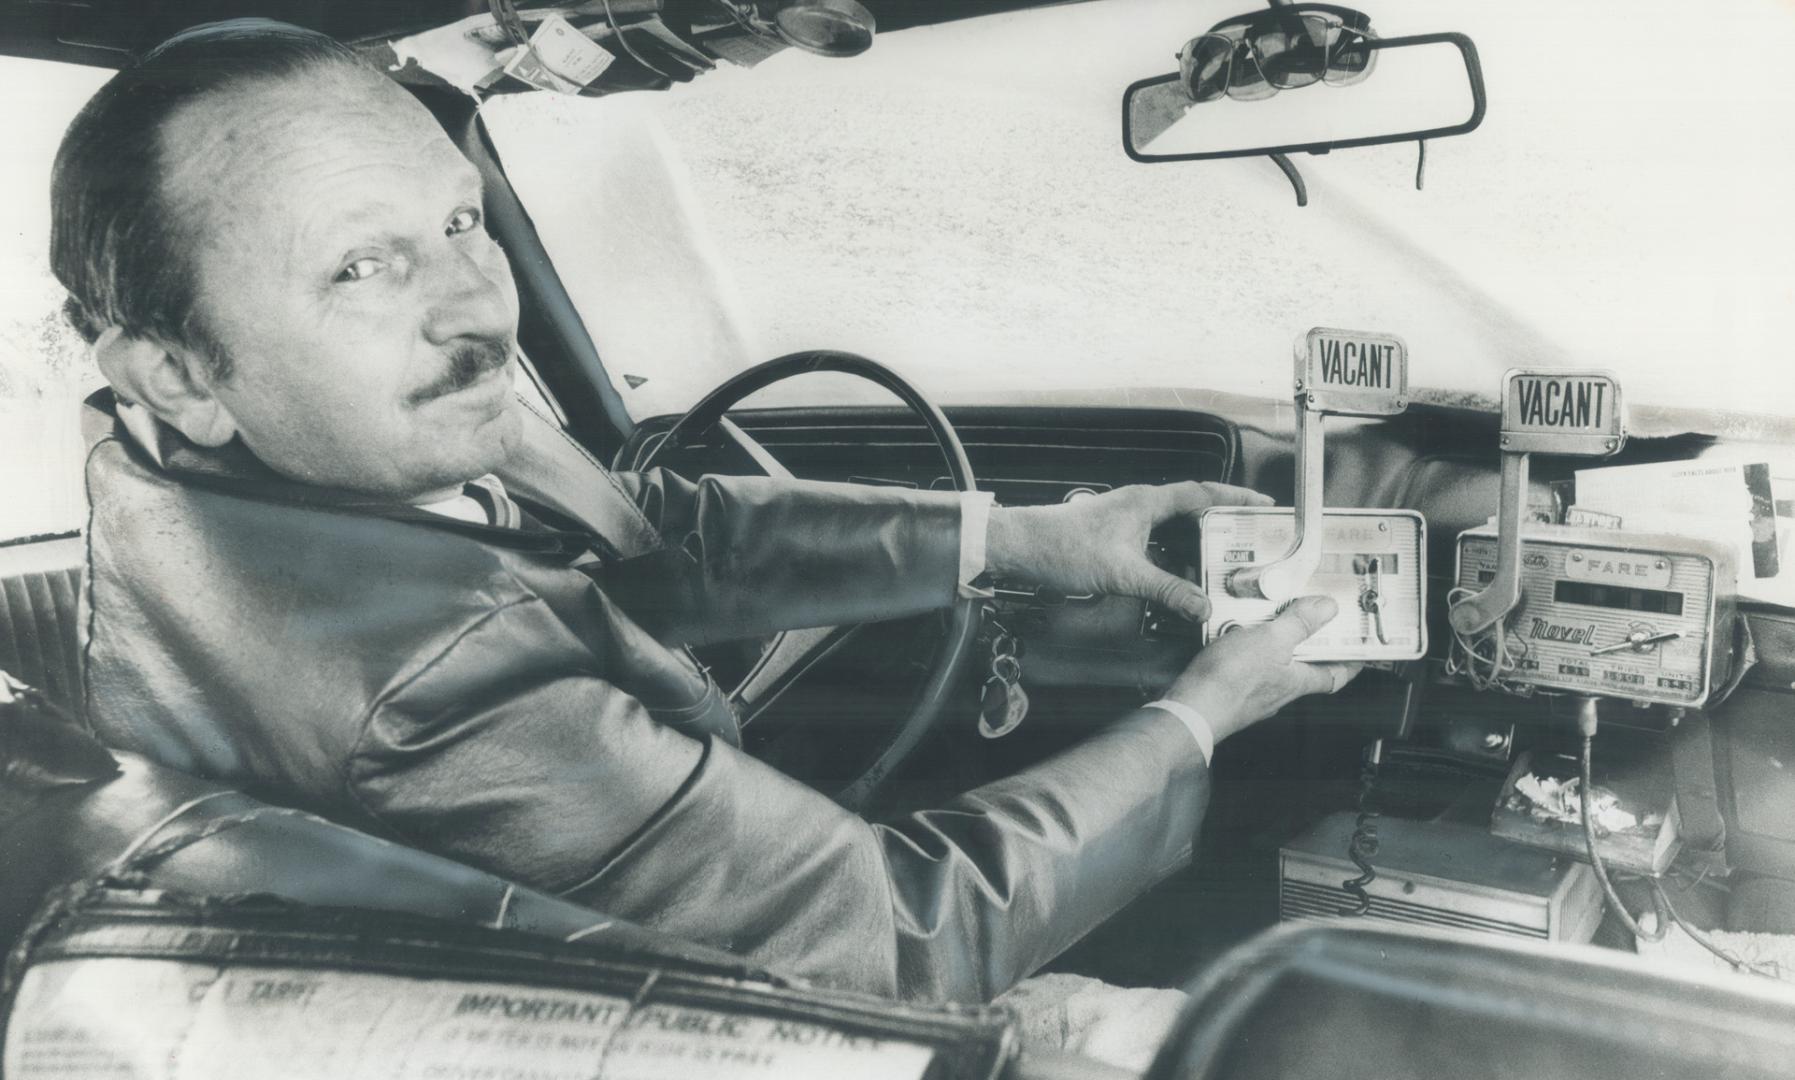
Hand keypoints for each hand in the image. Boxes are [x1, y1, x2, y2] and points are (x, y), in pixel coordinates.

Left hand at [984, 481, 1271, 620]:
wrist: (1020, 548)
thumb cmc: (1062, 548)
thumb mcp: (1123, 574)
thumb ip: (1165, 590)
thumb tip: (1201, 605)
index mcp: (1147, 501)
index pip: (1203, 492)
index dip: (1236, 498)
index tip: (1263, 505)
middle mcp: (1139, 505)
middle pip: (1192, 510)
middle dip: (1222, 525)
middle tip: (1250, 541)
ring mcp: (1127, 521)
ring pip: (1173, 529)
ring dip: (1196, 544)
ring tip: (1223, 564)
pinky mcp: (1115, 537)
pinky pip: (1155, 543)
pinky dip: (1172, 557)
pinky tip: (1179, 578)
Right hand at [1164, 595, 1360, 743]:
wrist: (1189, 708)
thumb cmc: (1229, 683)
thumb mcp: (1271, 640)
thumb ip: (1299, 623)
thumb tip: (1327, 609)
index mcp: (1296, 682)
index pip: (1334, 676)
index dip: (1348, 664)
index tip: (1358, 651)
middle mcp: (1277, 692)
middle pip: (1302, 668)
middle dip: (1304, 644)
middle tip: (1307, 619)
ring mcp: (1252, 694)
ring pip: (1271, 666)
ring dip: (1270, 644)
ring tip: (1263, 620)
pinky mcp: (1228, 690)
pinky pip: (1243, 667)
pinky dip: (1243, 650)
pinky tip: (1230, 636)